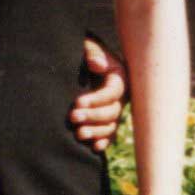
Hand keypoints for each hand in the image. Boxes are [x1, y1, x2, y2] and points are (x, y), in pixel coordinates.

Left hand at [69, 37, 126, 151]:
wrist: (83, 60)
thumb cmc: (86, 51)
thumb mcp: (89, 46)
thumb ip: (93, 53)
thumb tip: (98, 65)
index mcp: (120, 78)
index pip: (112, 93)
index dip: (96, 99)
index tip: (77, 102)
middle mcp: (121, 96)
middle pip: (112, 112)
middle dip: (93, 116)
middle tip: (72, 117)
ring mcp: (115, 109)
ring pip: (111, 125)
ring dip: (96, 132)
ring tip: (79, 134)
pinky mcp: (107, 118)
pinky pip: (110, 133)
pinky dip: (104, 141)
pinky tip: (95, 148)